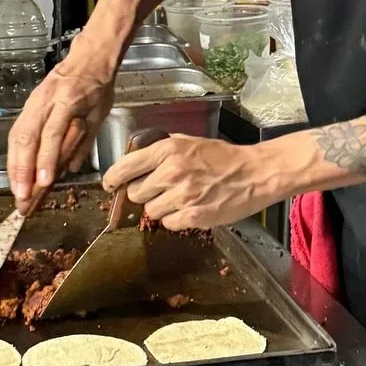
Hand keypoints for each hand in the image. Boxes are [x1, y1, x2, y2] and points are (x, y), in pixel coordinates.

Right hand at [7, 53, 116, 208]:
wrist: (88, 59)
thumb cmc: (97, 86)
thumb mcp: (100, 114)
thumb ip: (84, 142)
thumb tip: (70, 169)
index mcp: (68, 100)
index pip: (53, 134)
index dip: (46, 159)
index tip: (44, 183)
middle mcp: (46, 101)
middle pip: (27, 137)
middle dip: (22, 169)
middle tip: (23, 196)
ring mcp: (33, 102)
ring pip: (16, 137)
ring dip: (14, 166)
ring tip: (17, 190)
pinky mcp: (27, 106)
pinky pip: (16, 133)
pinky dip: (13, 155)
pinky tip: (15, 173)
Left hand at [103, 134, 285, 230]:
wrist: (255, 174)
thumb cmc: (223, 157)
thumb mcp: (190, 142)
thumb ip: (162, 148)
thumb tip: (137, 158)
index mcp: (167, 151)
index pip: (125, 167)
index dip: (112, 178)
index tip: (110, 184)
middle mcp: (171, 173)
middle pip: (135, 193)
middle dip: (144, 193)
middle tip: (160, 190)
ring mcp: (182, 197)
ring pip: (150, 211)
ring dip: (160, 207)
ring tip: (179, 199)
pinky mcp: (193, 217)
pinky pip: (168, 224)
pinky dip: (176, 220)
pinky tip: (190, 208)